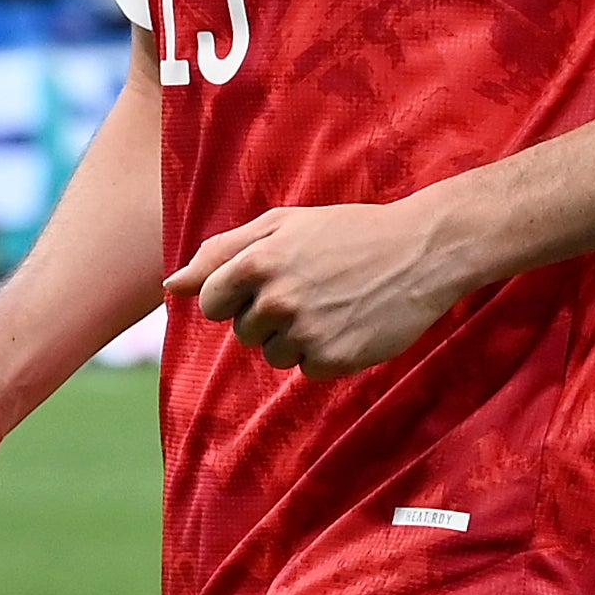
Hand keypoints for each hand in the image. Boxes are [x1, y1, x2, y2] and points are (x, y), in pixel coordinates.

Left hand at [165, 196, 475, 381]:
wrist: (421, 251)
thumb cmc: (347, 232)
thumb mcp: (282, 226)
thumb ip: (221, 252)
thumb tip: (173, 286)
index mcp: (258, 262)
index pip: (213, 302)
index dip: (237, 294)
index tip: (269, 280)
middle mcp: (277, 300)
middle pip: (243, 331)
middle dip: (269, 314)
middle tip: (313, 286)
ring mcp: (306, 332)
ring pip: (274, 354)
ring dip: (297, 336)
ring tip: (334, 303)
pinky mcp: (334, 359)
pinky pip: (307, 369)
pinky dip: (326, 352)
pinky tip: (351, 323)